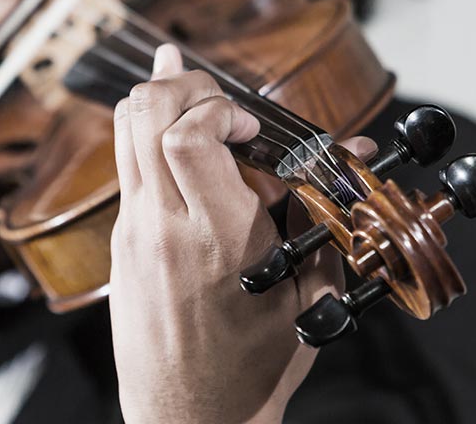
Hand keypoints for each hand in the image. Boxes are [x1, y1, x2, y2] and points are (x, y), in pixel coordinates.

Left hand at [109, 45, 369, 423]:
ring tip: (197, 101)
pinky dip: (148, 136)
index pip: (189, 135)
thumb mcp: (308, 291)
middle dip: (185, 86)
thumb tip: (354, 152)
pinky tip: (175, 133)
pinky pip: (126, 166)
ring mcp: (134, 234)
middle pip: (145, 114)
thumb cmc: (256, 363)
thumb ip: (322, 213)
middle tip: (220, 99)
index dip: (220, 107)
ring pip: (125, 131)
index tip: (249, 124)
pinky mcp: (121, 244)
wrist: (192, 418)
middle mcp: (165, 227)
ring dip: (160, 101)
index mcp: (219, 238)